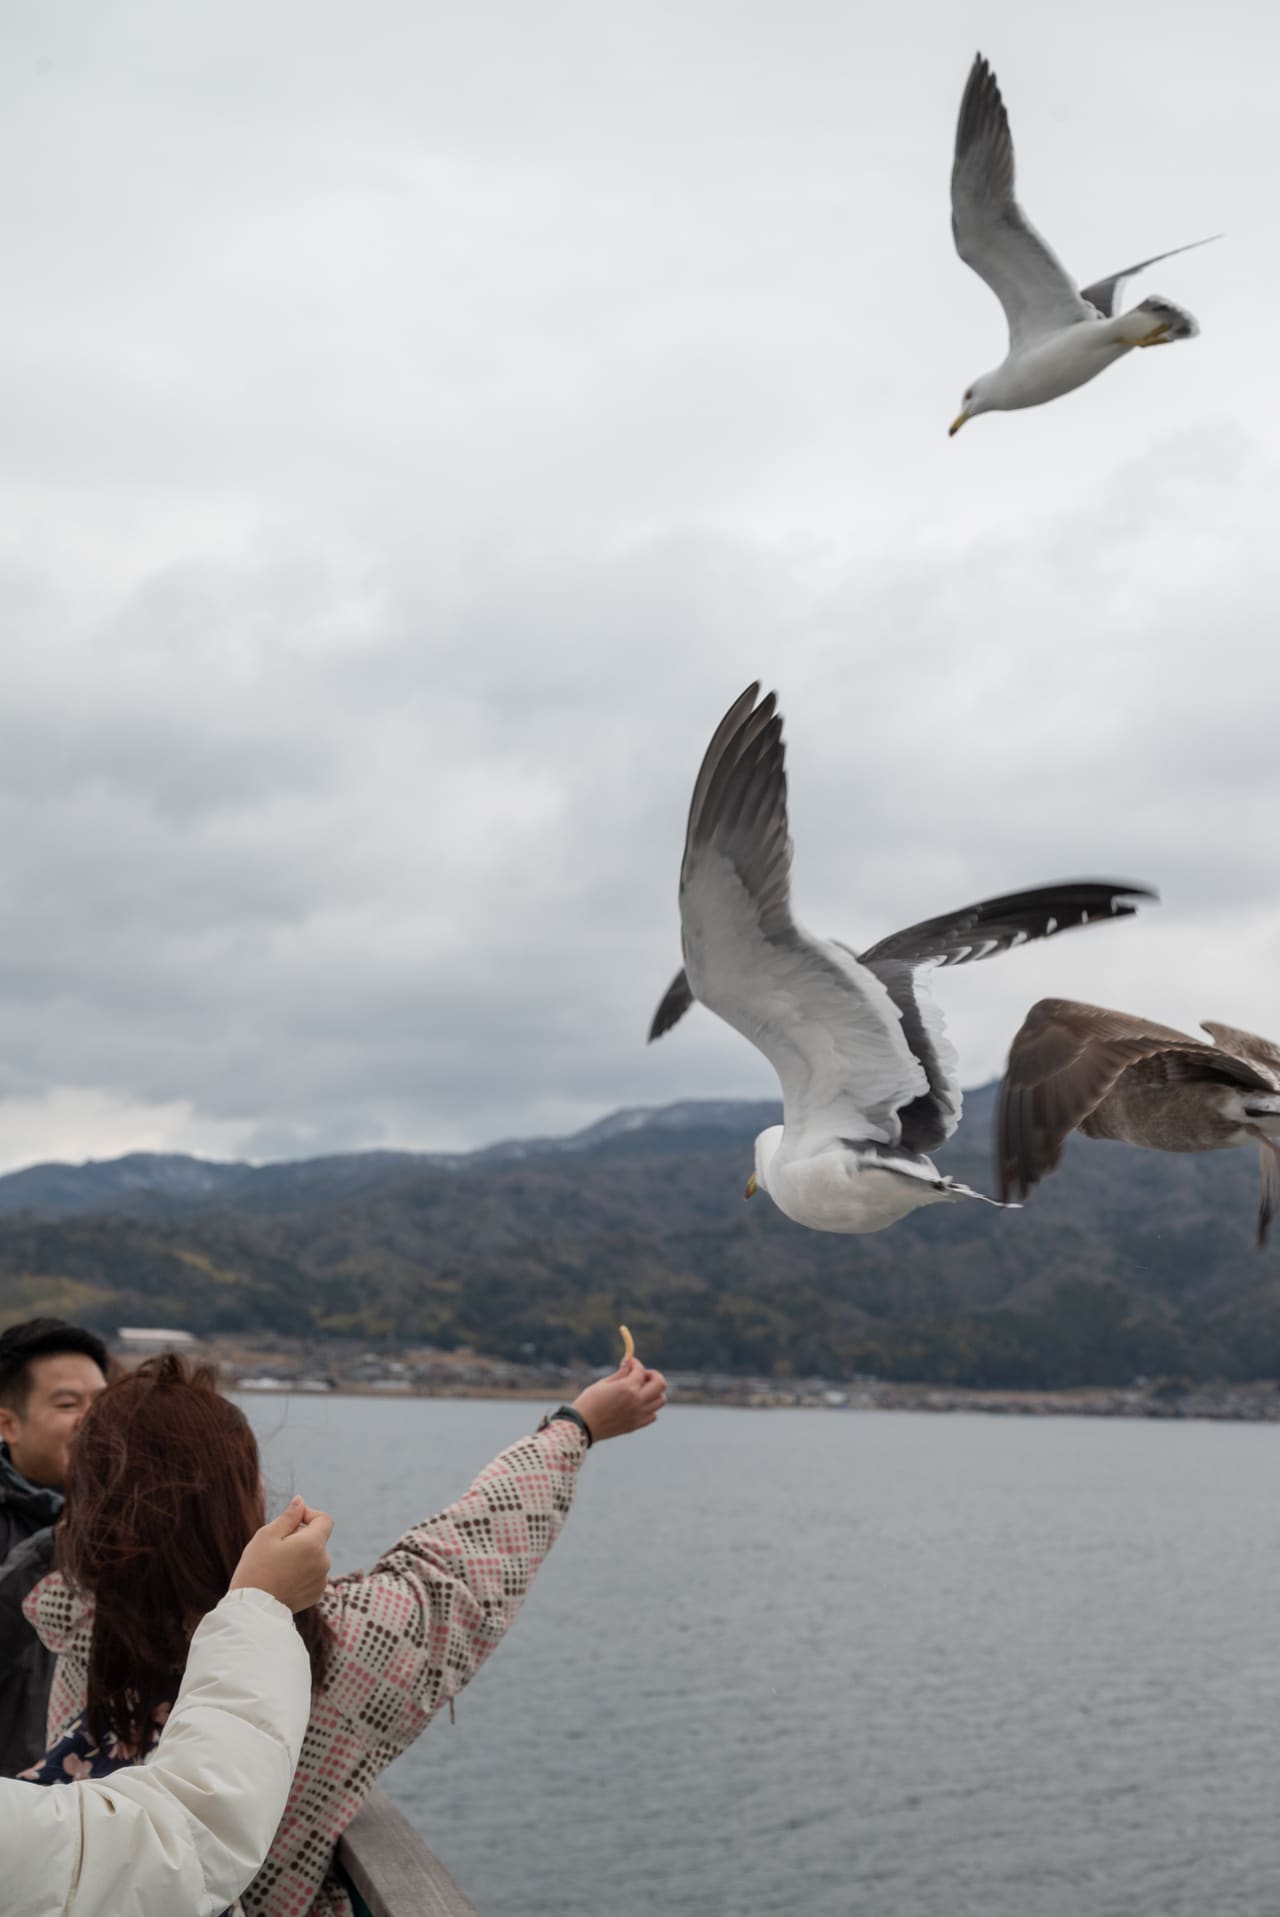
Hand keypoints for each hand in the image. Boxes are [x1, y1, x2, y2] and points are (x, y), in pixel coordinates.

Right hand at [229, 1496, 333, 1611]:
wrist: (252, 1610)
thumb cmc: (256, 1568)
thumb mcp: (267, 1535)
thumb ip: (289, 1516)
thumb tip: (301, 1501)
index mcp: (314, 1544)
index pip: (324, 1519)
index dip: (309, 1515)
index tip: (291, 1522)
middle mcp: (323, 1562)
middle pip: (317, 1539)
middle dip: (299, 1538)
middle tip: (274, 1549)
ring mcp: (321, 1580)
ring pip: (314, 1558)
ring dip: (300, 1556)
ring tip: (276, 1567)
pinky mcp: (316, 1595)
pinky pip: (312, 1575)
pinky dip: (301, 1573)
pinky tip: (282, 1581)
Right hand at [572, 1355, 666, 1442]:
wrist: (583, 1426)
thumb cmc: (589, 1402)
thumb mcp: (603, 1384)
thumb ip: (620, 1374)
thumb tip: (629, 1363)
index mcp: (628, 1388)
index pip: (640, 1370)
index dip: (635, 1363)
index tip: (629, 1362)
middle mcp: (637, 1401)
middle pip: (660, 1384)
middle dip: (653, 1375)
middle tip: (642, 1375)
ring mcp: (639, 1414)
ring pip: (660, 1400)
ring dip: (654, 1392)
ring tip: (640, 1390)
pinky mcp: (636, 1425)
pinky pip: (653, 1415)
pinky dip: (649, 1408)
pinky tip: (637, 1404)